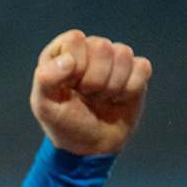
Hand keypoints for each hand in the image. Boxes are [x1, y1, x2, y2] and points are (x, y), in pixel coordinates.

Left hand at [30, 29, 152, 154]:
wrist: (92, 146)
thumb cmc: (65, 124)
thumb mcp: (44, 106)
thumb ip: (45, 79)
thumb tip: (68, 60)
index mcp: (61, 53)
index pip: (75, 39)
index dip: (75, 66)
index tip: (70, 86)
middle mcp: (88, 51)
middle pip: (102, 46)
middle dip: (94, 80)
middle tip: (86, 96)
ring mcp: (113, 60)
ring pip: (123, 54)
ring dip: (112, 85)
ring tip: (100, 98)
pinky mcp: (135, 71)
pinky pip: (142, 67)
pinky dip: (130, 89)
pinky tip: (118, 99)